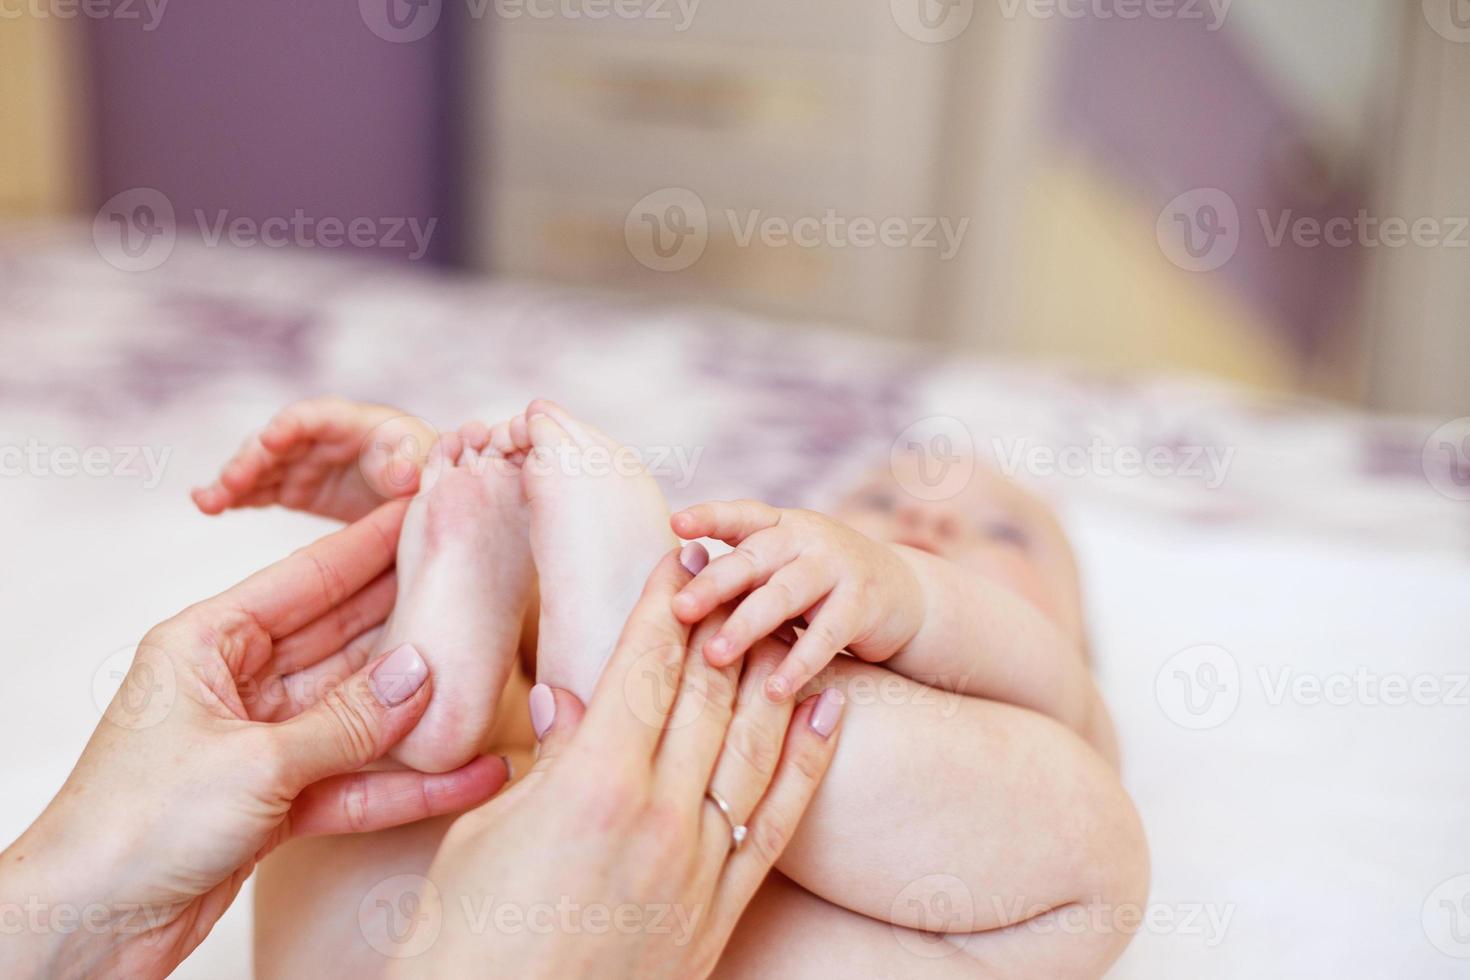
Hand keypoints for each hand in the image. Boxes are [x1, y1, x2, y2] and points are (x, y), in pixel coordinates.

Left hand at [0, 503, 507, 979]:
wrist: (88, 929)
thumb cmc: (130, 827)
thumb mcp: (253, 761)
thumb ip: (346, 719)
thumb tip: (420, 673)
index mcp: (207, 644)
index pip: (306, 578)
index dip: (370, 545)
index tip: (424, 511)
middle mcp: (235, 685)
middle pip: (341, 639)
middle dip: (408, 616)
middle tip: (475, 583)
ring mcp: (260, 744)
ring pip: (358, 713)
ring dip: (420, 709)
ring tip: (488, 677)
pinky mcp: (278, 802)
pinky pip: (357, 780)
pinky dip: (409, 783)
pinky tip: (467, 774)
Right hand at [191, 396, 438, 520]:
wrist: (423, 494)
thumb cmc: (427, 470)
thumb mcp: (425, 466)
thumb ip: (410, 466)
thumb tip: (400, 473)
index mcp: (353, 424)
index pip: (316, 418)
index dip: (292, 426)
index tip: (271, 439)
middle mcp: (319, 439)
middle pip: (277, 442)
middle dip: (253, 459)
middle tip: (231, 482)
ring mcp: (302, 463)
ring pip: (259, 467)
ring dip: (232, 481)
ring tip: (206, 501)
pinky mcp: (293, 488)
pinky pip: (258, 490)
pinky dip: (234, 497)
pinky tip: (207, 505)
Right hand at [392, 549, 845, 978]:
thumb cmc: (470, 932)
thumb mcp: (488, 831)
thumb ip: (546, 759)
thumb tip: (572, 700)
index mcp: (592, 783)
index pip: (643, 667)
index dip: (664, 602)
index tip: (679, 552)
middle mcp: (658, 815)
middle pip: (706, 692)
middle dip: (721, 620)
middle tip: (731, 569)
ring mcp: (699, 863)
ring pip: (754, 744)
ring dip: (774, 672)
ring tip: (785, 617)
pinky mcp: (722, 909)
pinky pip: (779, 821)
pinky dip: (809, 759)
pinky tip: (827, 708)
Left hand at [670, 501, 924, 699]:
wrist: (903, 595)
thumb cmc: (820, 588)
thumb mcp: (782, 570)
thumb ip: (741, 577)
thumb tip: (669, 597)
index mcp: (780, 527)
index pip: (742, 516)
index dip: (710, 516)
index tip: (675, 525)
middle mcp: (808, 538)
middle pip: (754, 557)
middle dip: (714, 583)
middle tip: (678, 609)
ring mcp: (839, 567)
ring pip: (785, 594)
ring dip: (747, 625)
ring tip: (714, 656)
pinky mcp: (864, 603)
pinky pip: (827, 635)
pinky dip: (799, 664)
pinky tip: (775, 690)